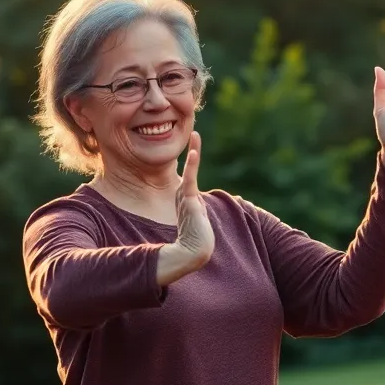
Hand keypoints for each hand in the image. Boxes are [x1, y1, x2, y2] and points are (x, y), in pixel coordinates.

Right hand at [173, 132, 214, 266]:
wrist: (195, 251)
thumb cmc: (198, 240)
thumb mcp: (199, 223)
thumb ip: (198, 215)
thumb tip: (200, 211)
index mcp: (187, 200)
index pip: (189, 177)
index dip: (191, 163)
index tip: (194, 149)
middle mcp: (184, 196)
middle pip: (190, 169)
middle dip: (194, 150)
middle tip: (196, 133)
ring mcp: (185, 196)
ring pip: (190, 170)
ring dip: (194, 151)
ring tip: (196, 135)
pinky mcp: (189, 199)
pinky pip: (190, 178)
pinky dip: (191, 165)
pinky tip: (193, 152)